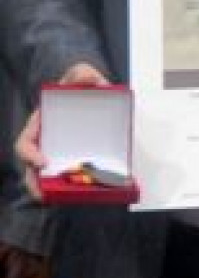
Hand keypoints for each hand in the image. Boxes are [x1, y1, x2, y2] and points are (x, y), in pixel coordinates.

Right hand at [14, 61, 110, 201]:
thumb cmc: (81, 86)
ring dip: (50, 191)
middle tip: (43, 195)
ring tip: (57, 202)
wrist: (94, 93)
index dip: (29, 154)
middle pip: (32, 167)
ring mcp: (60, 152)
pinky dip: (73, 188)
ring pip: (48, 177)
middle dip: (34, 183)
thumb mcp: (81, 74)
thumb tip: (90, 78)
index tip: (41, 163)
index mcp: (41, 125)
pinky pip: (70, 177)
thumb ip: (83, 74)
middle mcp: (47, 142)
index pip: (25, 143)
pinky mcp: (76, 159)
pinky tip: (85, 196)